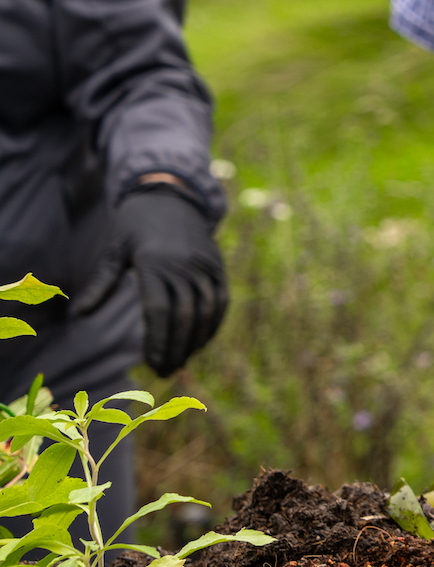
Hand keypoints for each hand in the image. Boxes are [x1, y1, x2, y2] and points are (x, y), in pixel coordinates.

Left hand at [72, 181, 229, 377]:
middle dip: (176, 348)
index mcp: (154, 262)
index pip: (159, 310)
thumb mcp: (113, 251)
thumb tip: (79, 315)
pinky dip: (212, 325)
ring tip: (181, 361)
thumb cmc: (134, 226)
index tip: (151, 364)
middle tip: (165, 371)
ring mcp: (204, 265)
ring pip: (206, 311)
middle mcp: (183, 264)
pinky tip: (199, 342)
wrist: (170, 195)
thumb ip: (100, 284)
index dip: (158, 340)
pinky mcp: (217, 266)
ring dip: (195, 341)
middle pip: (184, 316)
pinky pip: (220, 300)